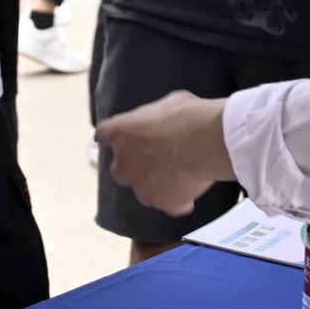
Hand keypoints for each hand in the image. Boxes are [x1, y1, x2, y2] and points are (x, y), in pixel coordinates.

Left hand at [95, 90, 233, 216]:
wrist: (205, 141)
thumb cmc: (189, 116)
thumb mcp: (169, 104)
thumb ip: (156, 117)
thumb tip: (165, 121)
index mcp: (120, 132)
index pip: (103, 135)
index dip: (115, 138)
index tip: (124, 139)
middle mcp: (124, 163)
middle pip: (119, 171)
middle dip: (133, 168)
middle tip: (155, 161)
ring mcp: (142, 187)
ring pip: (143, 192)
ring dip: (156, 186)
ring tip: (178, 175)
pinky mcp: (163, 203)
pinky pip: (169, 205)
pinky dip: (179, 200)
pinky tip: (191, 191)